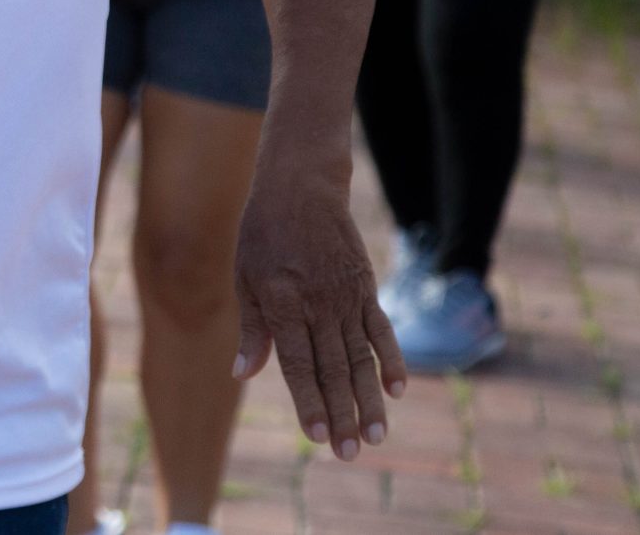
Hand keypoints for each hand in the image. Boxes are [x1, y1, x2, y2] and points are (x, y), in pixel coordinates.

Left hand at [234, 162, 404, 460]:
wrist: (301, 186)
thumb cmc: (263, 233)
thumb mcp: (245, 275)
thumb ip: (252, 329)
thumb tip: (242, 373)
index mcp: (282, 303)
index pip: (298, 365)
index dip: (309, 402)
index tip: (318, 437)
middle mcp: (318, 304)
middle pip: (333, 369)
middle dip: (343, 414)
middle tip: (352, 454)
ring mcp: (346, 297)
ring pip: (361, 358)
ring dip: (370, 399)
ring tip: (378, 436)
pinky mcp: (364, 288)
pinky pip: (381, 330)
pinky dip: (391, 360)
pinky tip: (397, 390)